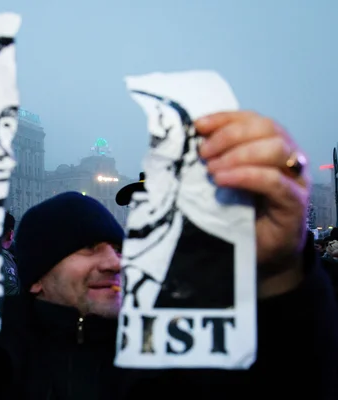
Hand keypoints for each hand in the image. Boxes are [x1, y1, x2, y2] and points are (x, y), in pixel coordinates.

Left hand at [196, 112, 308, 295]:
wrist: (260, 253)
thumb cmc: (239, 215)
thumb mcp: (221, 182)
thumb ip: (212, 160)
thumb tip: (183, 143)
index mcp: (268, 146)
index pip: (252, 119)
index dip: (225, 118)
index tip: (198, 126)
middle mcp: (287, 157)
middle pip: (266, 128)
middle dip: (229, 136)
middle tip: (203, 154)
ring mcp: (294, 179)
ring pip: (275, 149)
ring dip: (238, 154)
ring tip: (212, 170)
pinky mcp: (294, 203)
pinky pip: (274, 181)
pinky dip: (246, 176)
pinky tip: (222, 181)